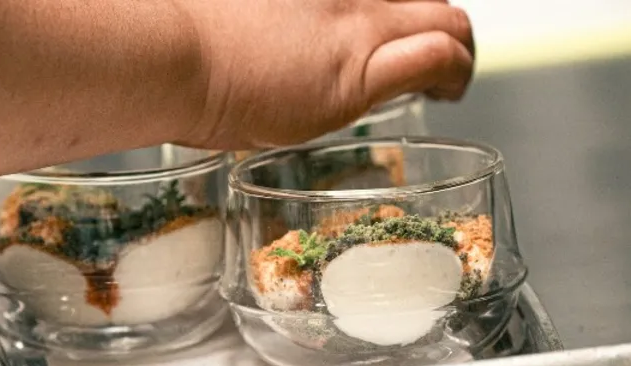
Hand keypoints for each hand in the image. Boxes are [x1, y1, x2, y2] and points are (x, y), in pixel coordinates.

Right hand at [177, 0, 474, 149]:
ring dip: (459, 48)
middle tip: (427, 51)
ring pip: (448, 18)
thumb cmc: (184, 40)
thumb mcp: (234, 15)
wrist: (172, 57)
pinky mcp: (358, 70)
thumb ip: (274, 22)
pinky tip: (449, 93)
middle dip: (436, 20)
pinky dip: (457, 71)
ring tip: (451, 79)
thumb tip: (276, 43)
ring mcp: (357, 23)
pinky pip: (438, 56)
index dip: (400, 7)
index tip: (392, 25)